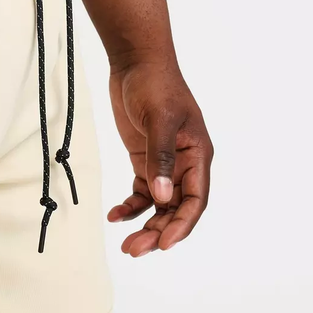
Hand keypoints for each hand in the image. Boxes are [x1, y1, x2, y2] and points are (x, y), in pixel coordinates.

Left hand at [107, 56, 212, 255]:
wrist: (136, 63)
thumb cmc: (155, 85)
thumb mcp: (160, 120)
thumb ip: (159, 158)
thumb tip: (161, 197)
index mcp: (198, 156)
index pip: (195, 201)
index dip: (181, 225)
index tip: (162, 244)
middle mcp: (184, 164)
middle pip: (175, 208)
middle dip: (158, 231)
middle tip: (134, 250)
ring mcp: (164, 163)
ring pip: (159, 204)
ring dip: (144, 224)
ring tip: (126, 244)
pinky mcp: (144, 159)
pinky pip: (141, 191)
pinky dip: (130, 206)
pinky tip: (114, 216)